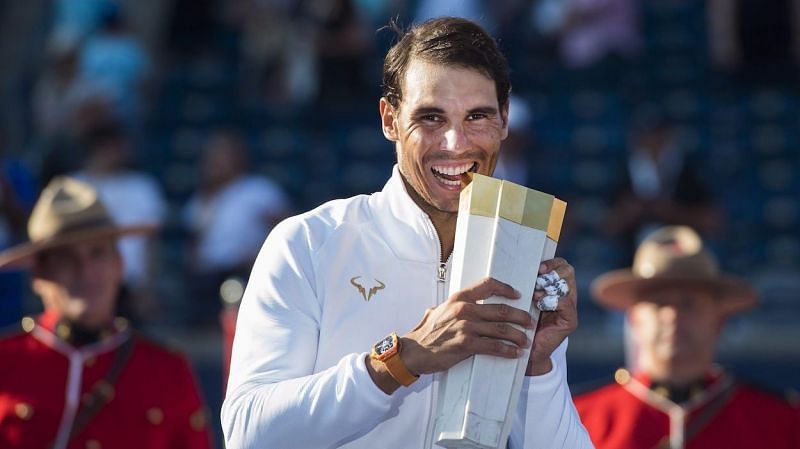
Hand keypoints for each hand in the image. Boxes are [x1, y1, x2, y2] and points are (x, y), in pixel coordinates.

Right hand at [402, 277, 533, 375]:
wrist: (413, 351)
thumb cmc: (425, 333)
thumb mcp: (436, 311)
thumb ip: (450, 307)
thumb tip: (456, 304)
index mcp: (459, 298)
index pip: (487, 285)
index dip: (506, 288)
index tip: (517, 294)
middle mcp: (464, 309)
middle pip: (501, 309)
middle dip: (520, 316)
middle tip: (529, 322)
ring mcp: (466, 327)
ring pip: (501, 329)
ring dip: (518, 335)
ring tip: (525, 341)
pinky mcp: (467, 345)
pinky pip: (494, 346)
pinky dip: (507, 350)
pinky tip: (515, 353)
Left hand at [527, 257, 577, 375]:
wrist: (527, 352)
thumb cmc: (521, 324)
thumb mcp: (522, 300)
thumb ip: (525, 286)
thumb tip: (516, 267)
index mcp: (555, 287)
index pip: (562, 265)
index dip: (552, 262)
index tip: (538, 267)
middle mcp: (566, 295)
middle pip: (568, 271)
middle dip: (551, 273)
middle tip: (537, 280)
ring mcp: (569, 308)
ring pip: (567, 286)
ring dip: (549, 287)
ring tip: (535, 295)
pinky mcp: (570, 321)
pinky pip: (566, 303)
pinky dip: (552, 301)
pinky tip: (540, 305)